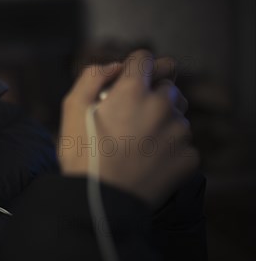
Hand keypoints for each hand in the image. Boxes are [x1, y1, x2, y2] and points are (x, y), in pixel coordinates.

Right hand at [57, 50, 197, 207]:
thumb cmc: (81, 155)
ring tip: (139, 142)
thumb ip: (91, 77)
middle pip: (168, 85)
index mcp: (133, 90)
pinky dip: (169, 148)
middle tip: (131, 116)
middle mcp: (161, 105)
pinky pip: (183, 144)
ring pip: (178, 114)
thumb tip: (114, 66)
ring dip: (163, 121)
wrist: (101, 202)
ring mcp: (179, 132)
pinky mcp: (188, 157)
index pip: (145, 58)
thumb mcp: (71, 108)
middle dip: (152, 94)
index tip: (126, 82)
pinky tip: (147, 162)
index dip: (134, 67)